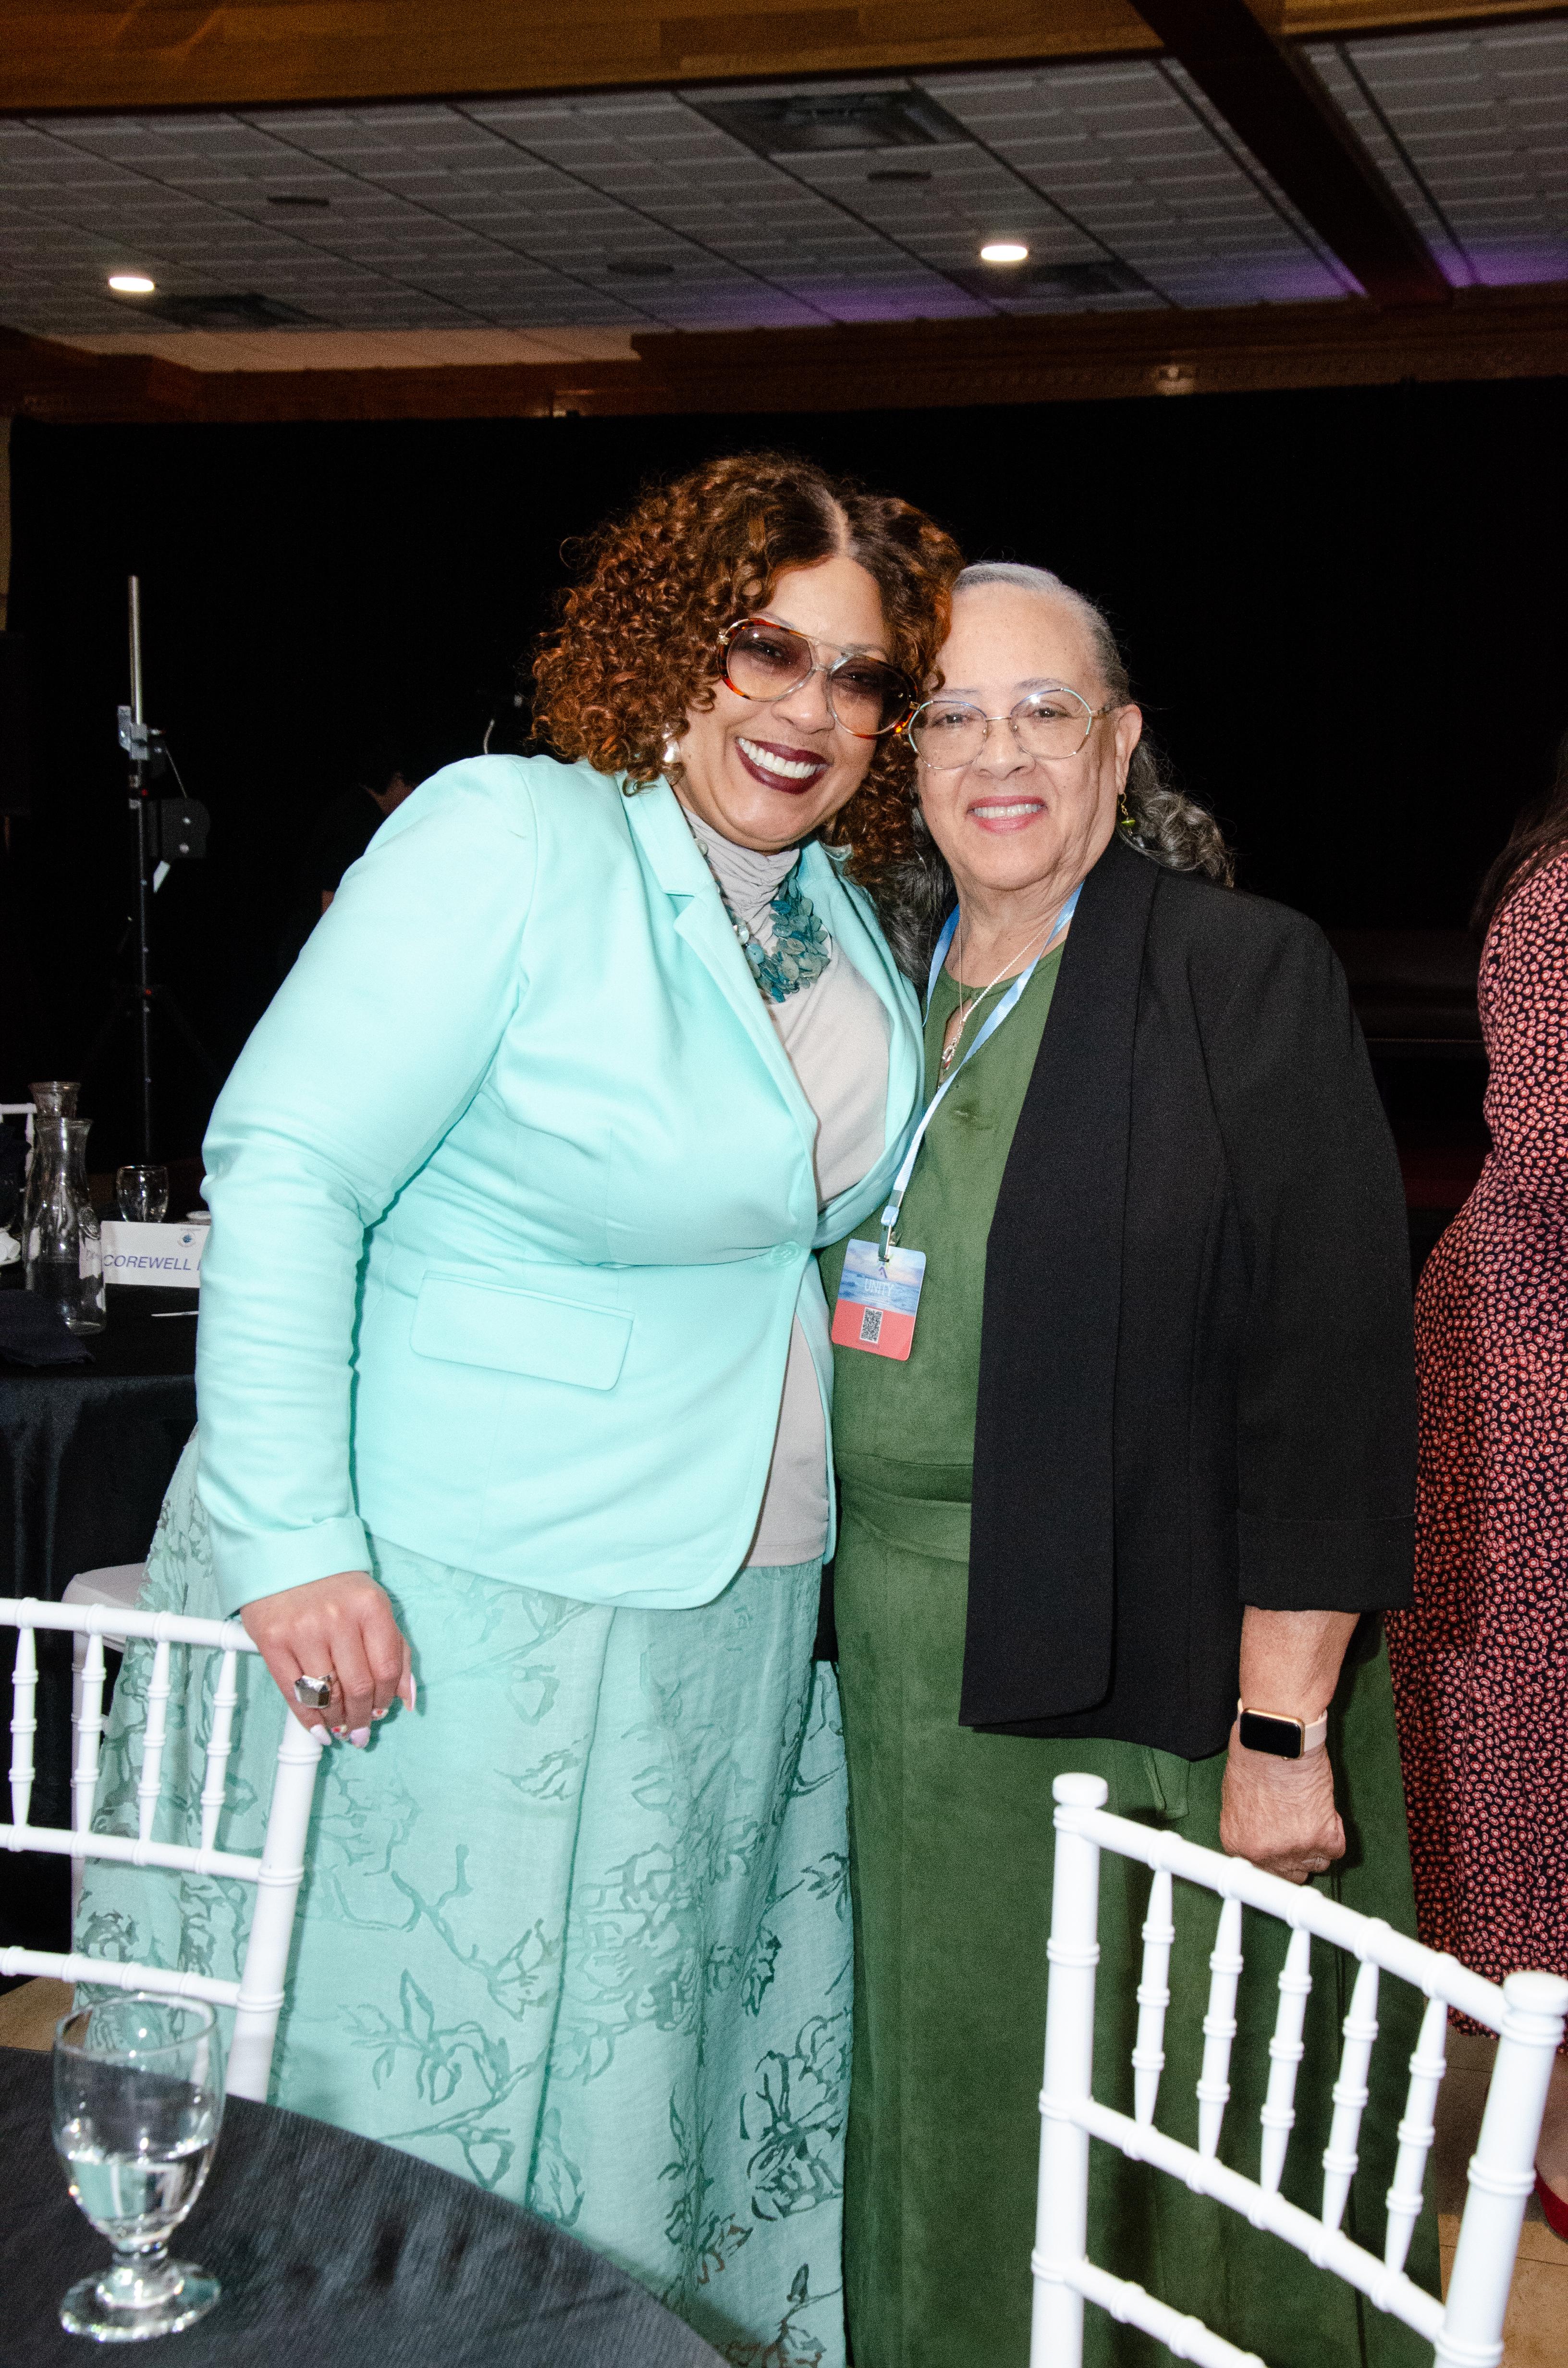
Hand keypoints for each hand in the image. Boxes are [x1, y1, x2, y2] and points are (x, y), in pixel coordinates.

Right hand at [241, 1571, 412, 1745]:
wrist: (286, 1554)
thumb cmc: (335, 1585)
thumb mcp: (374, 1606)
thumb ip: (396, 1649)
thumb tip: (407, 1698)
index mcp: (370, 1607)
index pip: (387, 1669)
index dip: (387, 1699)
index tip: (383, 1712)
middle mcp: (338, 1618)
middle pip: (358, 1687)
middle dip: (363, 1717)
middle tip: (361, 1731)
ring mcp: (303, 1629)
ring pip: (326, 1694)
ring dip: (337, 1721)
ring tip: (342, 1729)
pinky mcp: (272, 1640)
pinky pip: (293, 1693)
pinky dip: (308, 1718)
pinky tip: (318, 1728)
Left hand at [1219, 1724, 1344, 1884]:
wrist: (1275, 1738)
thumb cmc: (1253, 1757)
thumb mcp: (1237, 1800)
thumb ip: (1250, 1828)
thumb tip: (1266, 1838)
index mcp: (1238, 1846)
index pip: (1262, 1873)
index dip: (1277, 1858)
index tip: (1284, 1851)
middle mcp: (1264, 1855)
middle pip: (1290, 1875)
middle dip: (1297, 1855)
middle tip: (1300, 1827)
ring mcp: (1294, 1850)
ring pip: (1317, 1863)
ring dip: (1317, 1842)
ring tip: (1308, 1809)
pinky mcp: (1322, 1839)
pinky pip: (1336, 1848)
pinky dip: (1335, 1828)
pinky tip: (1321, 1805)